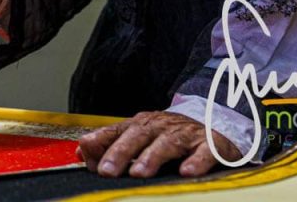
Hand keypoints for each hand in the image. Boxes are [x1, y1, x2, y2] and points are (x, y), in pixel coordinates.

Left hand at [76, 111, 240, 178]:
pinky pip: (204, 153)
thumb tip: (81, 150)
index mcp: (142, 125)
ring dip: (152, 157)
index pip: (117, 130)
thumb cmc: (171, 135)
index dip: (101, 141)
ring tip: (139, 173)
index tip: (85, 151)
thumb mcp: (140, 137)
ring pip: (168, 144)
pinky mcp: (211, 145)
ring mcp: (186, 134)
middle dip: (121, 152)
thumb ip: (110, 144)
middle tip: (107, 171)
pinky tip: (186, 172)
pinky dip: (196, 162)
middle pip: (138, 136)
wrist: (215, 124)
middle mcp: (161, 126)